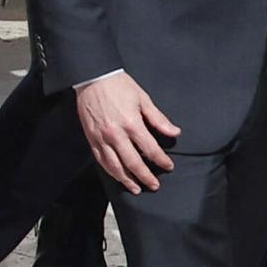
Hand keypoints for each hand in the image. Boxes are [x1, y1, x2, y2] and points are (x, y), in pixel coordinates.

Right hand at [76, 71, 180, 194]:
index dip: (161, 159)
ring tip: (137, 188)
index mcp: (131, 123)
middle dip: (145, 176)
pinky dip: (111, 172)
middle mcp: (116, 134)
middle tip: (154, 185)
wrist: (94, 78)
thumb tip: (174, 132)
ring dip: (127, 180)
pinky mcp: (92, 140)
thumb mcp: (143, 98)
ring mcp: (102, 139)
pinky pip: (101, 161)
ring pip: (115, 166)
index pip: (150, 148)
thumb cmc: (119, 86)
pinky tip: (118, 176)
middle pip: (133, 162)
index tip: (168, 166)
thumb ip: (158, 118)